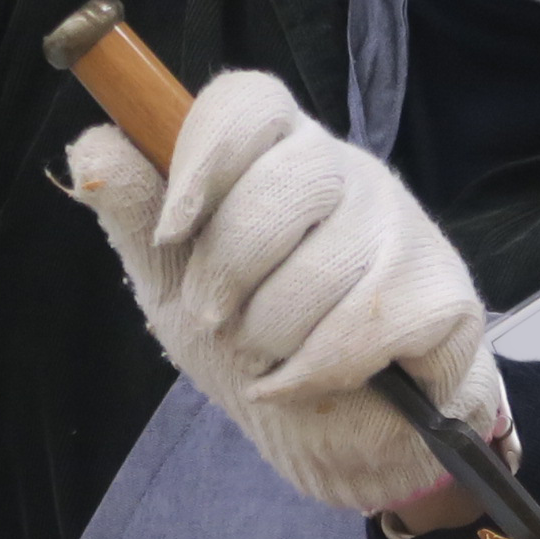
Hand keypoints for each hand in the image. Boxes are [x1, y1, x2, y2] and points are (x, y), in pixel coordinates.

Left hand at [66, 69, 505, 512]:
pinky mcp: (446, 296)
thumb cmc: (259, 342)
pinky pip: (373, 323)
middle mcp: (351, 175)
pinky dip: (318, 369)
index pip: (251, 103)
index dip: (203, 157)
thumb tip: (93, 148)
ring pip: (327, 266)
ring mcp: (407, 231)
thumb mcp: (173, 284)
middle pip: (289, 181)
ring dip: (273, 334)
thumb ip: (135, 215)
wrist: (341, 435)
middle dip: (230, 269)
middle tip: (216, 318)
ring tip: (265, 358)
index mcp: (281, 156)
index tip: (172, 231)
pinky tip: (299, 384)